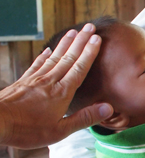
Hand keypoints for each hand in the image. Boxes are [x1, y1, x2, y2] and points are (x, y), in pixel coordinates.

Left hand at [0, 24, 112, 147]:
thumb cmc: (28, 129)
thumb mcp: (60, 130)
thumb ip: (84, 117)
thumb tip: (108, 108)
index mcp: (62, 92)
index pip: (80, 68)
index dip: (89, 53)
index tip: (97, 39)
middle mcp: (50, 81)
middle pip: (69, 57)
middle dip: (81, 41)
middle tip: (90, 27)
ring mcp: (35, 79)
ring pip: (54, 57)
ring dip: (65, 44)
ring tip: (73, 32)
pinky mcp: (23, 81)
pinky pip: (37, 64)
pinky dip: (44, 55)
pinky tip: (47, 50)